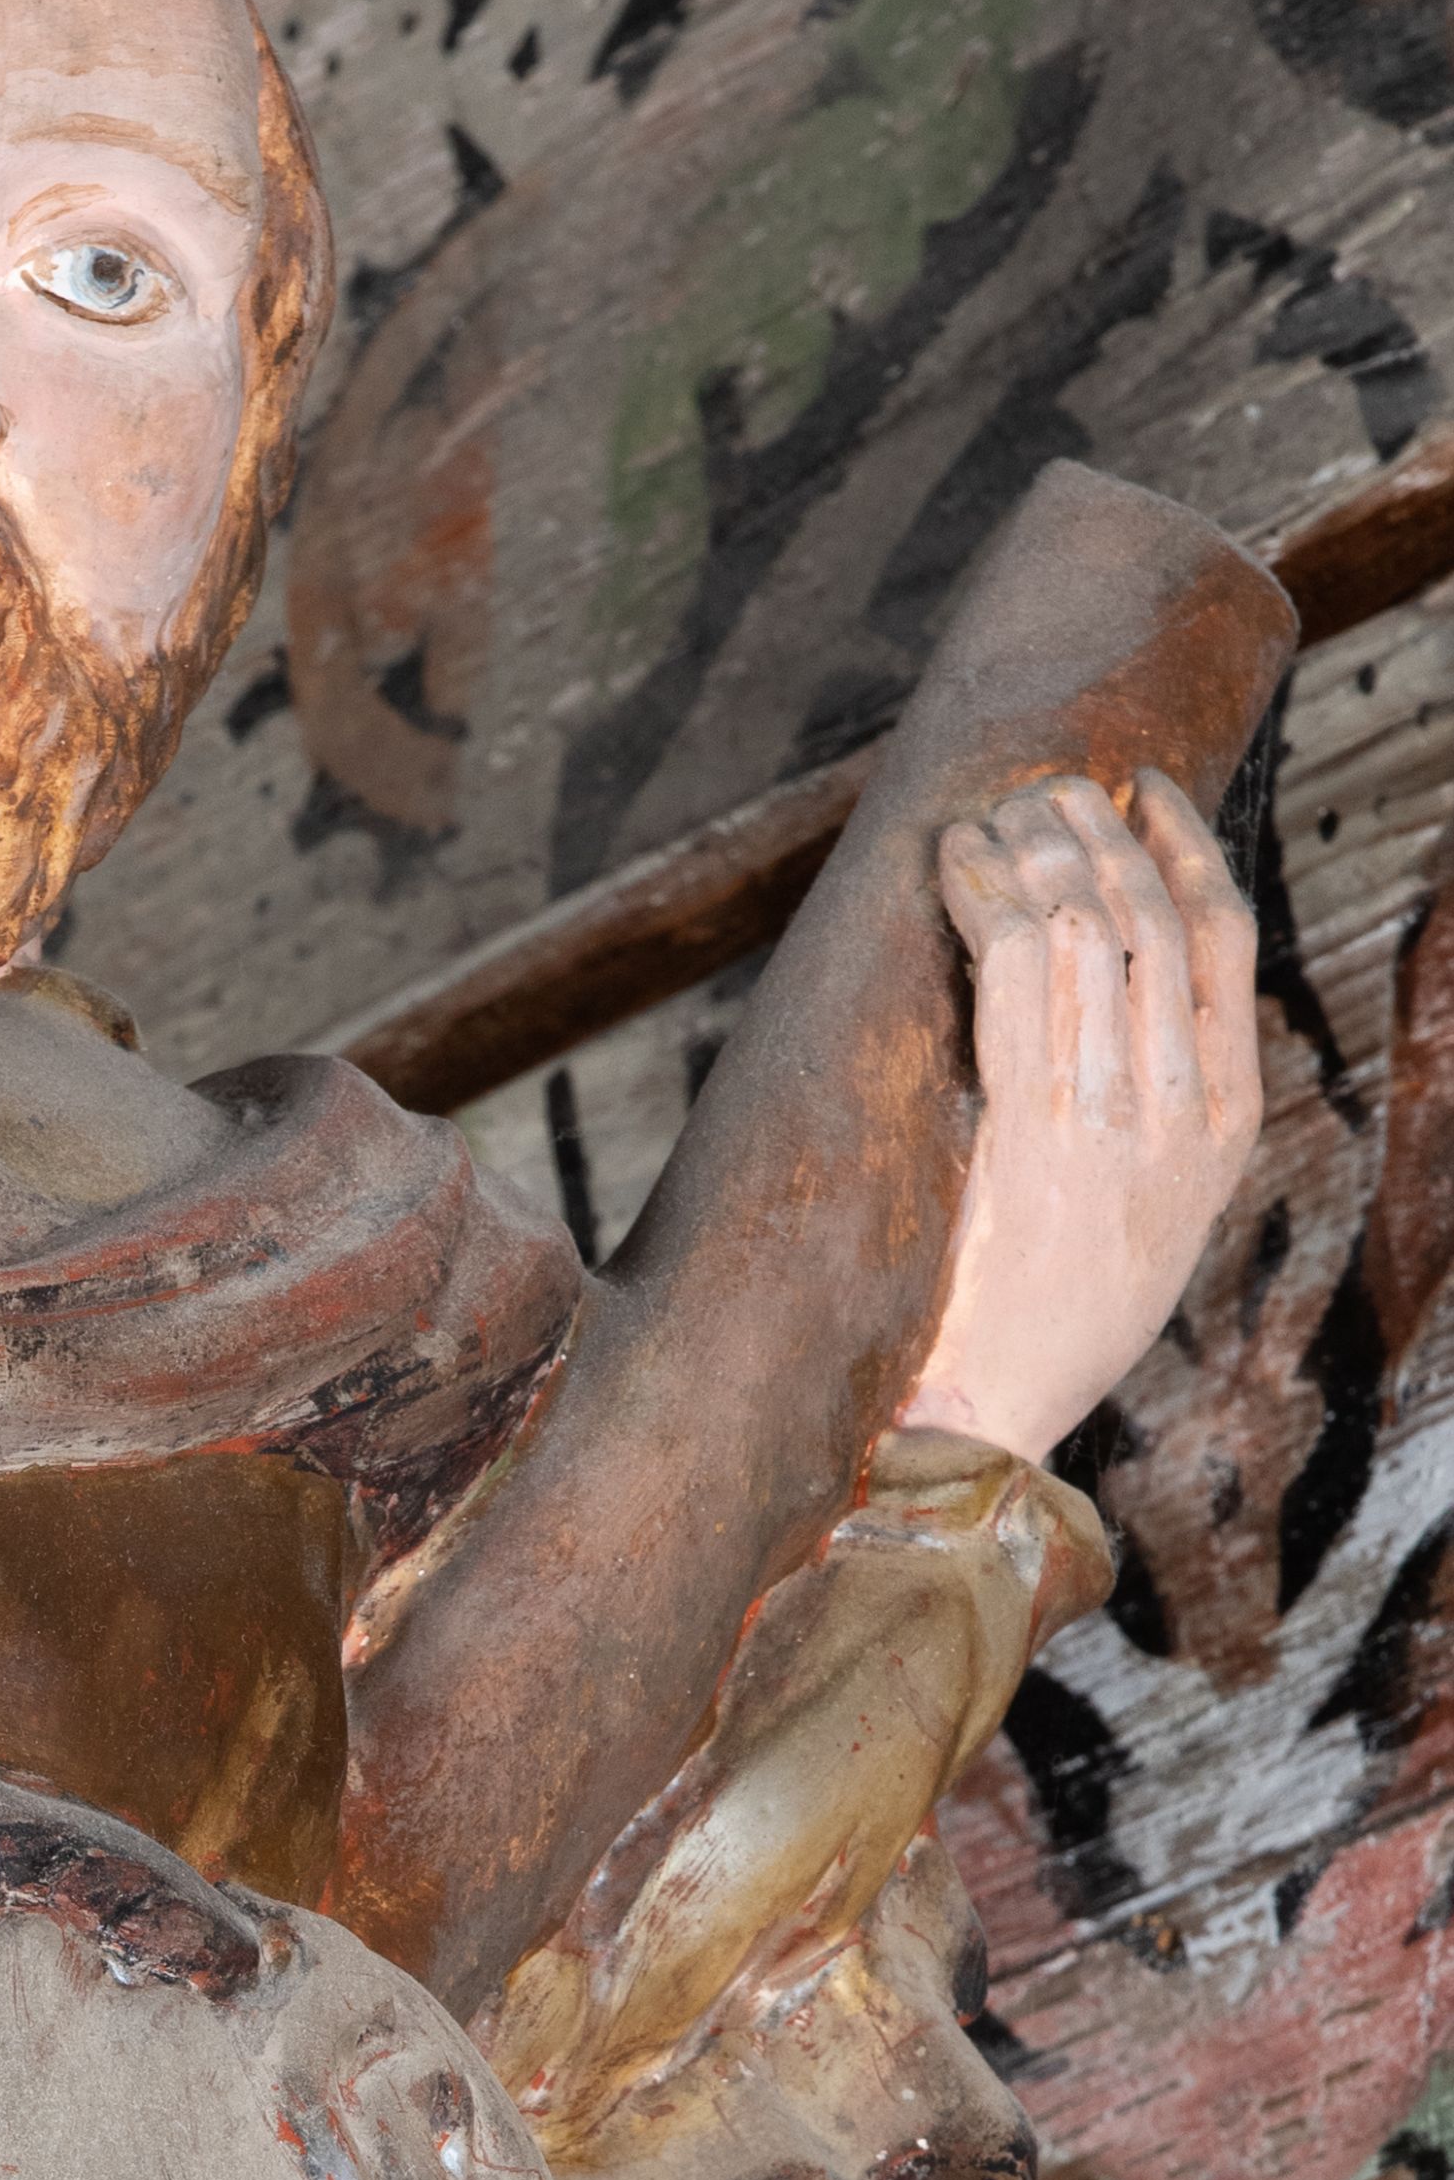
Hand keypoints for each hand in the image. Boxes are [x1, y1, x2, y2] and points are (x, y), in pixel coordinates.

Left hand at [902, 768, 1259, 1465]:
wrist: (1003, 1398)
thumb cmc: (1056, 1309)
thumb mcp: (1148, 1211)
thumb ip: (1152, 1112)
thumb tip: (1107, 1001)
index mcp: (1224, 1124)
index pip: (1223, 944)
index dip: (1186, 850)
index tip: (1147, 793)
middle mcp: (1180, 1109)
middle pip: (1151, 921)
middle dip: (1101, 832)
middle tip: (1055, 781)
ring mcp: (1110, 1115)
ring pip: (1083, 931)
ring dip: (1037, 848)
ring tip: (1000, 804)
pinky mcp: (1030, 1126)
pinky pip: (1010, 973)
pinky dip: (980, 897)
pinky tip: (955, 857)